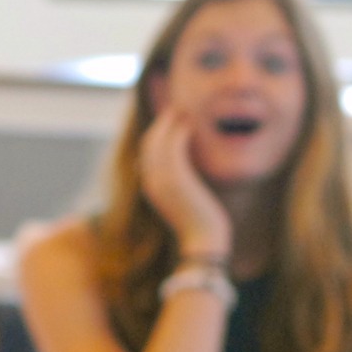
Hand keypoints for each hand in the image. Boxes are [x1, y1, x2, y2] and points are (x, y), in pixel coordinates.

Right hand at [139, 108, 231, 258]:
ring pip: (158, 141)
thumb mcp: (186, 201)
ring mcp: (162, 180)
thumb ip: (181, 186)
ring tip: (182, 110)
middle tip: (175, 108)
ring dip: (169, 123)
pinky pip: (173, 147)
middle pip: (149, 143)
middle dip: (161, 124)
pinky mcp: (177, 179)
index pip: (147, 153)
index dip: (156, 134)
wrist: (204, 242)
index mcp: (151, 187)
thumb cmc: (200, 225)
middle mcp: (151, 182)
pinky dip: (178, 132)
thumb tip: (187, 178)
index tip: (169, 120)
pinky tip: (188, 124)